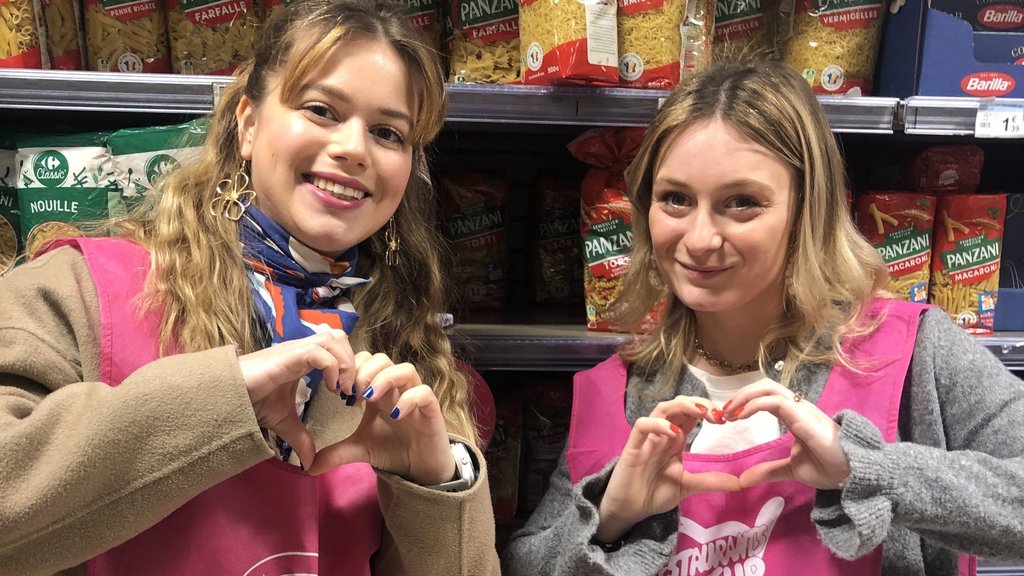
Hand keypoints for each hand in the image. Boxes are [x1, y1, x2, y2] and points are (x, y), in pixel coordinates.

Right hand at [237, 329, 355, 471]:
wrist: (228, 396)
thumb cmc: (252, 401)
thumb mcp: (284, 422)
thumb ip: (300, 438)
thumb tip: (310, 463)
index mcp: (303, 359)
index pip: (336, 348)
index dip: (349, 366)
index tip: (351, 394)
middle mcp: (302, 349)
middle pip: (339, 338)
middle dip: (352, 360)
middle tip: (352, 390)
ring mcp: (296, 350)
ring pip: (333, 339)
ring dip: (345, 363)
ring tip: (343, 389)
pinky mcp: (289, 355)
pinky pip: (319, 352)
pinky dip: (332, 367)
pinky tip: (331, 389)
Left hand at [306, 351, 453, 485]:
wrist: (419, 469)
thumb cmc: (392, 449)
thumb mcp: (358, 449)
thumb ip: (335, 453)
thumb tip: (308, 467)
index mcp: (378, 390)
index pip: (365, 361)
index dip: (351, 369)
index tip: (338, 391)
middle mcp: (397, 389)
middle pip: (384, 359)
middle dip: (365, 371)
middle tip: (353, 393)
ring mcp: (415, 396)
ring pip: (406, 369)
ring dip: (385, 379)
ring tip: (371, 399)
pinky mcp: (431, 410)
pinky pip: (424, 393)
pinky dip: (409, 399)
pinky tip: (395, 415)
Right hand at [596, 397, 739, 542]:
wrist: (629, 510)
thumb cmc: (654, 493)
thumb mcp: (688, 486)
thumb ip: (710, 481)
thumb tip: (740, 483)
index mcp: (676, 439)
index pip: (692, 414)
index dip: (708, 410)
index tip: (727, 419)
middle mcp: (662, 434)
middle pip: (679, 405)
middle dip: (699, 404)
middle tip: (718, 414)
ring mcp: (648, 439)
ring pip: (661, 409)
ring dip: (682, 406)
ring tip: (701, 413)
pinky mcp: (633, 447)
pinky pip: (642, 426)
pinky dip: (658, 424)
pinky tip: (674, 432)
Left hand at [722, 382, 850, 489]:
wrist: (854, 474)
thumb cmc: (829, 468)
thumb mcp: (792, 469)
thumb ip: (769, 470)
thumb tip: (742, 480)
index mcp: (795, 415)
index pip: (767, 397)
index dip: (746, 401)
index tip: (729, 416)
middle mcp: (798, 407)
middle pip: (766, 386)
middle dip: (743, 393)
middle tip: (725, 411)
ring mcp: (803, 410)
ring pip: (770, 387)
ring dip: (745, 396)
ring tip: (730, 411)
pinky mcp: (805, 417)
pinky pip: (777, 401)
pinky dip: (755, 404)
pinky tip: (742, 415)